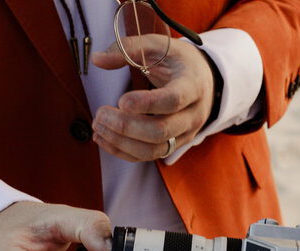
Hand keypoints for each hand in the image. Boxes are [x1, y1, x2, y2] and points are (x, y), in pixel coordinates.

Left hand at [89, 36, 214, 161]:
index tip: (121, 100)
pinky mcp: (172, 146)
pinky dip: (121, 151)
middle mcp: (192, 115)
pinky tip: (102, 138)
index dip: (146, 104)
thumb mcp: (159, 46)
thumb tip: (97, 59)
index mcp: (193, 85)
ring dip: (120, 142)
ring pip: (152, 150)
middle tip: (101, 114)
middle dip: (126, 126)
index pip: (173, 100)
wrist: (202, 81)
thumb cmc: (177, 61)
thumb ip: (129, 49)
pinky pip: (146, 156)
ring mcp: (184, 135)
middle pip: (160, 132)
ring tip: (98, 126)